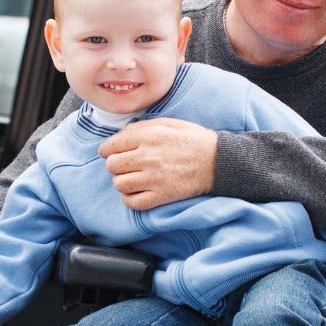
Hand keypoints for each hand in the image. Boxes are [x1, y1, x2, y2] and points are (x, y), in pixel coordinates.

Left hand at [99, 117, 216, 209]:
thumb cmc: (194, 140)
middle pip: (112, 166)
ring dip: (122, 181)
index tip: (111, 153)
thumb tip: (120, 135)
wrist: (218, 162)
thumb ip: (142, 126)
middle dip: (116, 164)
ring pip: (119, 184)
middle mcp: (149, 157)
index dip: (107, 150)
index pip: (111, 146)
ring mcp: (155, 178)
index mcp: (149, 136)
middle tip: (126, 165)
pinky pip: (132, 202)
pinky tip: (137, 191)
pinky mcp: (162, 196)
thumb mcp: (169, 123)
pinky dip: (130, 198)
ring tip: (132, 178)